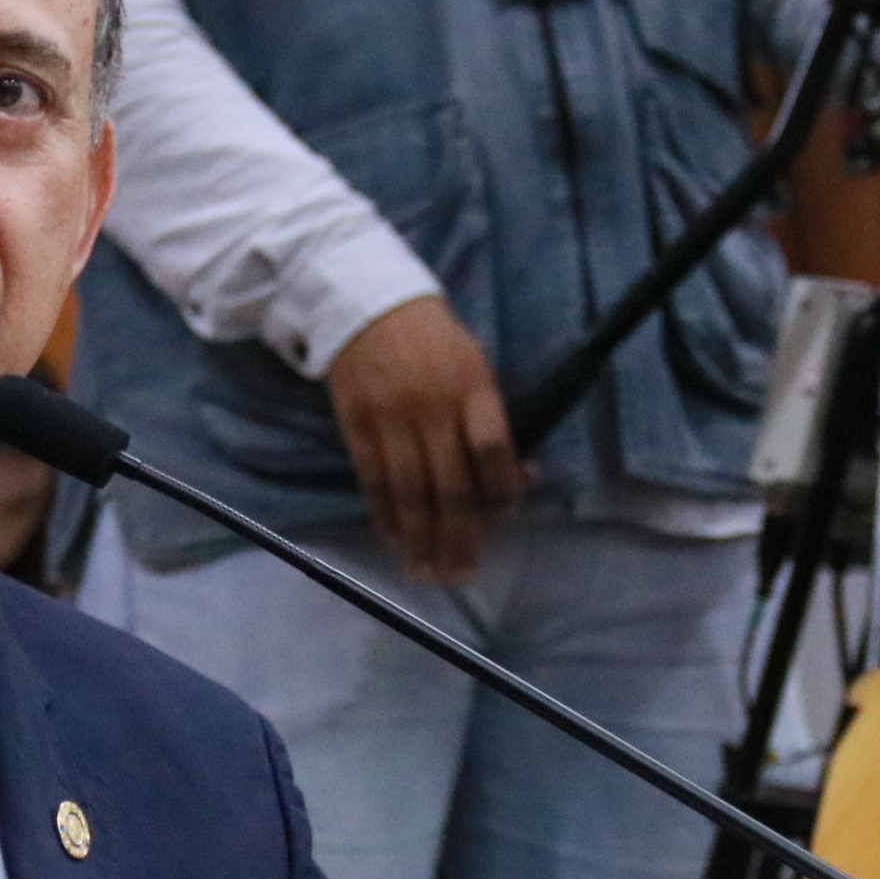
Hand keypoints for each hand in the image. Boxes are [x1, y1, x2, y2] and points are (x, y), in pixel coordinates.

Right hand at [324, 295, 521, 584]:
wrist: (369, 305)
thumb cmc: (435, 340)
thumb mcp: (476, 365)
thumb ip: (494, 421)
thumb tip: (522, 477)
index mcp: (472, 388)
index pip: (492, 450)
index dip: (502, 492)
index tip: (505, 520)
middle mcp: (432, 408)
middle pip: (450, 484)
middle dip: (460, 535)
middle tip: (465, 573)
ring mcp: (391, 419)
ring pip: (409, 492)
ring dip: (421, 539)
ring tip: (430, 572)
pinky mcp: (357, 426)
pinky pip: (373, 482)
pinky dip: (385, 517)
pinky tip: (396, 542)